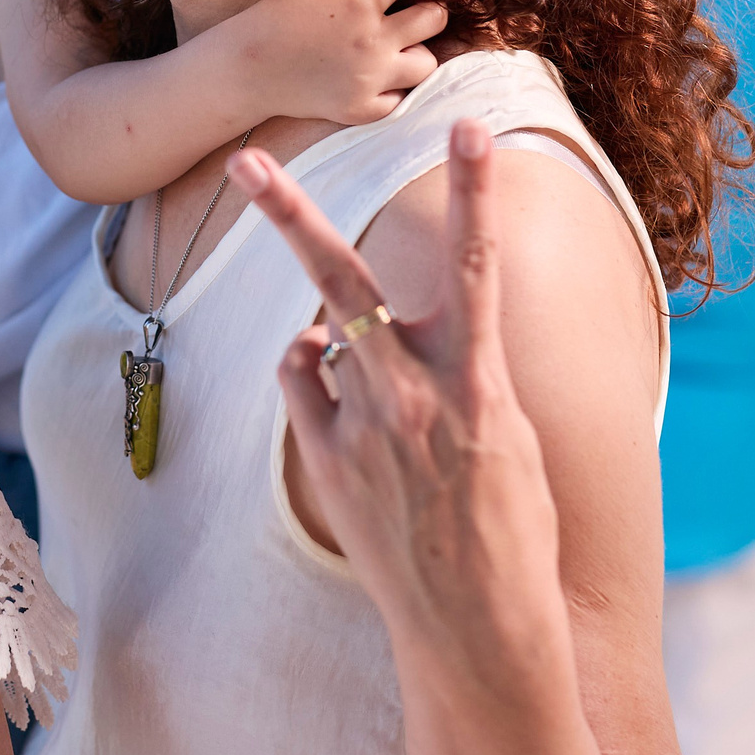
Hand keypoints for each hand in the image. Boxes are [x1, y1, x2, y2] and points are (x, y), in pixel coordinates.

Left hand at [228, 119, 573, 694]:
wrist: (480, 627)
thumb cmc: (509, 525)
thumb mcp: (507, 436)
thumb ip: (448, 369)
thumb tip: (356, 332)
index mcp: (480, 383)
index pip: (477, 266)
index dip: (475, 192)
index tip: (469, 128)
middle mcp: (415, 396)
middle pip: (341, 279)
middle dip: (290, 215)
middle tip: (244, 163)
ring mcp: (364, 428)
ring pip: (318, 336)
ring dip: (334, 332)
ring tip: (384, 396)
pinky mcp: (327, 461)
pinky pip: (306, 387)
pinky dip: (320, 380)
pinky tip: (350, 415)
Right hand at [231, 0, 449, 126]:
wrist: (244, 71)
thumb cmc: (273, 18)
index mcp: (360, 4)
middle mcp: (373, 42)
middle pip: (433, 19)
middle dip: (426, 11)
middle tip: (407, 13)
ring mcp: (370, 79)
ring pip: (426, 63)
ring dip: (415, 52)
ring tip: (394, 48)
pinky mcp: (362, 109)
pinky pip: (402, 100)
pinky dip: (395, 89)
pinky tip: (377, 77)